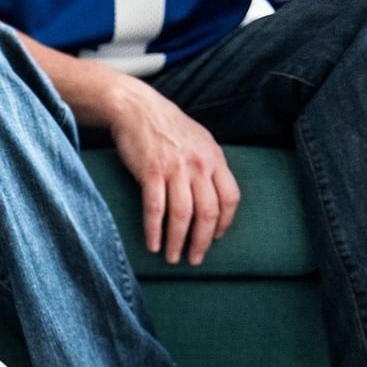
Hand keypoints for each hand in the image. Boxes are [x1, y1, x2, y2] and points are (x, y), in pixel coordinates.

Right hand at [105, 77, 240, 265]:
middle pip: (208, 212)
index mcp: (214, 158)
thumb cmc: (165, 125)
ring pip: (182, 215)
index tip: (215, 238)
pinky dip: (154, 230)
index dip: (224, 223)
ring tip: (172, 258)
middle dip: (202, 241)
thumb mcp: (198, 140)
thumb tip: (211, 192)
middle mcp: (199, 165)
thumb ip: (207, 165)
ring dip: (178, 241)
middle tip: (195, 259)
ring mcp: (175, 168)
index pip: (230, 198)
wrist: (136, 107)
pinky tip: (153, 244)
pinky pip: (155, 209)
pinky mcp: (151, 172)